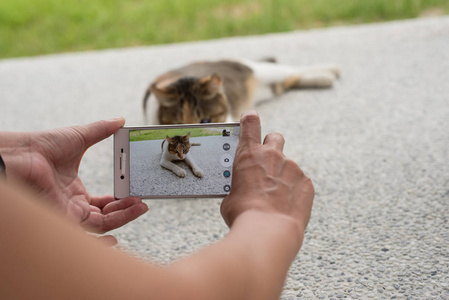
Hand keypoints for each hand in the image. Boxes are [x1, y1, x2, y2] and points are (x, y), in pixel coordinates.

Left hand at [1, 118, 147, 241]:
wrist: (22, 154)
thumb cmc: (43, 146)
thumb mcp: (80, 136)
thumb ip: (102, 130)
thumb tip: (119, 120)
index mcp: (75, 193)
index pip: (103, 204)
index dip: (121, 201)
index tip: (136, 193)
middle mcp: (73, 206)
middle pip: (106, 216)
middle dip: (127, 210)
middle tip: (143, 201)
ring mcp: (68, 214)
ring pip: (102, 225)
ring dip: (123, 218)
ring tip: (140, 207)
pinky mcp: (65, 219)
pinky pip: (88, 234)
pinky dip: (103, 241)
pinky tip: (117, 237)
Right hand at [220, 111, 313, 234]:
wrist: (267, 231)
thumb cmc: (243, 214)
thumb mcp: (230, 197)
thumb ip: (238, 187)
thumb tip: (242, 194)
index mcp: (248, 155)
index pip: (250, 124)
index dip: (250, 119)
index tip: (251, 117)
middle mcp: (272, 156)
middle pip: (275, 137)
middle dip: (271, 145)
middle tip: (266, 161)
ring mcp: (292, 168)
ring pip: (288, 165)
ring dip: (282, 175)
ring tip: (276, 198)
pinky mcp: (306, 182)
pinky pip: (300, 182)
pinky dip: (294, 191)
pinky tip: (287, 206)